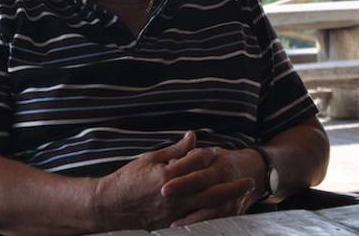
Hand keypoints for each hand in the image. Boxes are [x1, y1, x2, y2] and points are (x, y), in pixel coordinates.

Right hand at [91, 131, 252, 230]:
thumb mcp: (149, 159)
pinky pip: (195, 219)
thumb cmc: (127, 179)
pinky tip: (220, 212)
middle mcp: (173, 194)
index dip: (207, 155)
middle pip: (209, 188)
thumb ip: (174, 150)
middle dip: (231, 186)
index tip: (213, 152)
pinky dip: (209, 215)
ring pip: (206, 206)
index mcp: (167, 174)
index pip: (196, 162)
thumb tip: (192, 136)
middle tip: (249, 181)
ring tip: (240, 197)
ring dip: (225, 201)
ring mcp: (173, 211)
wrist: (109, 206)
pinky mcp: (170, 223)